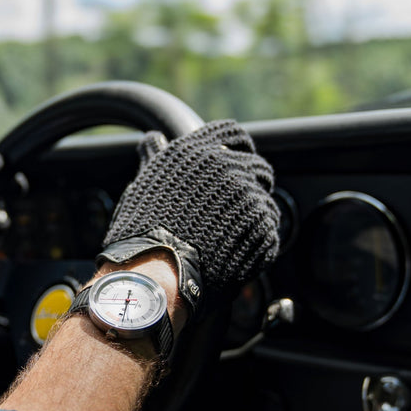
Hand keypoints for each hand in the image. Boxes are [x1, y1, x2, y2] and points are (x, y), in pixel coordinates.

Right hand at [97, 121, 279, 315]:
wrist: (153, 275)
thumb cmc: (142, 234)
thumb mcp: (143, 187)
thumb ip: (155, 159)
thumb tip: (153, 139)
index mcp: (198, 152)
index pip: (233, 135)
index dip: (236, 150)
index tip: (234, 164)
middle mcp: (226, 167)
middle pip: (256, 167)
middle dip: (248, 187)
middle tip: (227, 213)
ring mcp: (248, 197)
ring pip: (264, 202)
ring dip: (251, 219)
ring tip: (226, 240)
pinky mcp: (262, 228)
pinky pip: (269, 233)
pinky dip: (255, 245)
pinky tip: (231, 256)